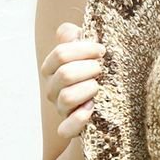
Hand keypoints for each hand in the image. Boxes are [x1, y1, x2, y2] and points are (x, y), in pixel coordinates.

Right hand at [40, 22, 105, 138]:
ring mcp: (60, 109)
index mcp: (53, 68)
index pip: (61, 54)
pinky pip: (66, 128)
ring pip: (66, 98)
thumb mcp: (88, 52)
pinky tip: (90, 110)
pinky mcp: (70, 128)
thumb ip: (76, 37)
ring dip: (87, 89)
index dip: (84, 49)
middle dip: (89, 68)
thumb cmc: (96, 71)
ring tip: (99, 86)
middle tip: (102, 69)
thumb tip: (69, 31)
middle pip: (64, 74)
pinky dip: (77, 120)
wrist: (106, 105)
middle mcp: (53, 89)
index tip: (102, 50)